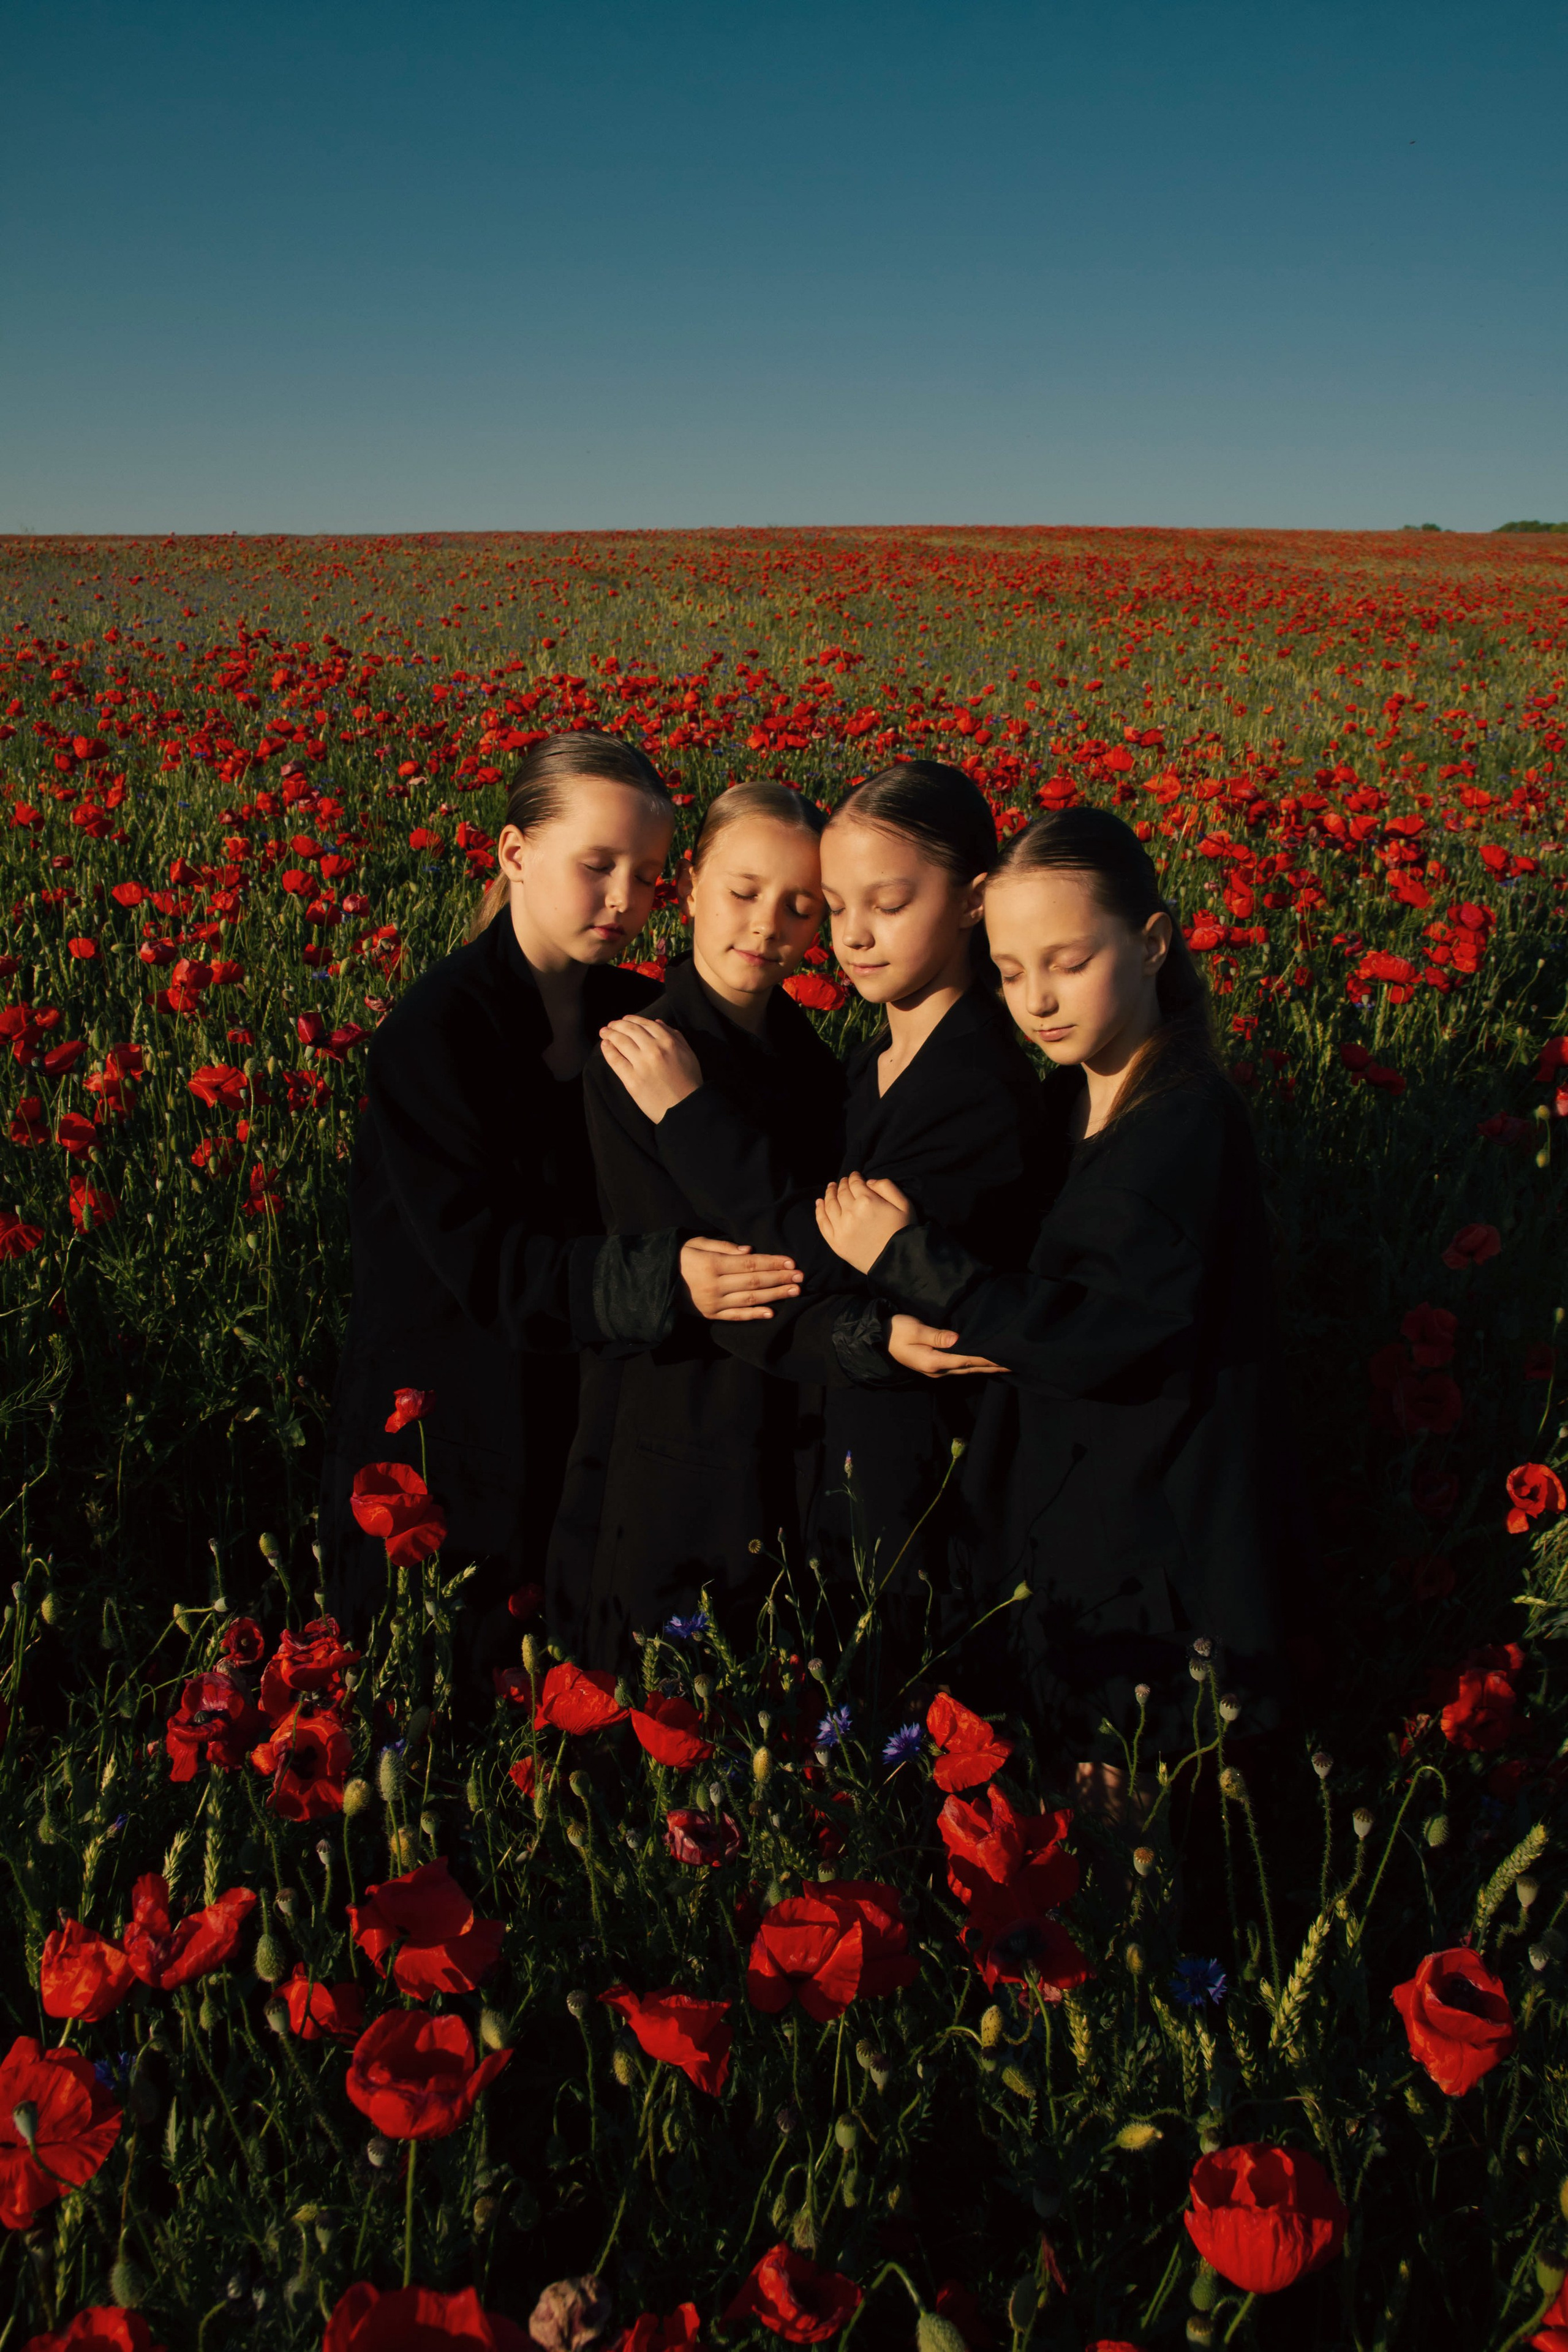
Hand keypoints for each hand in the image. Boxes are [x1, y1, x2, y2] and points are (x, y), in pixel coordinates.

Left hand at [600, 1017, 703, 1123]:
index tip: (625, 1019)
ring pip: (621, 1042)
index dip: (633, 1019)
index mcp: (669, 1042)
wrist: (684, 1108)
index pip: (646, 1024)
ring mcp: (642, 1065)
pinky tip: (605, 1045)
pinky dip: (608, 1050)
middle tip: (611, 1024)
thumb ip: (676, 1036)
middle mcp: (654, 1050)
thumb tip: (658, 1021)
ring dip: (610, 1034)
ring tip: (604, 1032)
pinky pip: (616, 1060)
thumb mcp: (688, 1054)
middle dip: (618, 1024)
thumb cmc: (689, 1082)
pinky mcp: (632, 1080)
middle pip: (630, 1030)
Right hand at [679, 1237, 800, 1321]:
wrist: (655, 1281)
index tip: (791, 1262)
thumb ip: (722, 1246)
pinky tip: (772, 1312)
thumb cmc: (678, 1257)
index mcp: (712, 1265)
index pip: (750, 1264)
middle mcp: (715, 1285)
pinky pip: (736, 1316)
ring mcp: (713, 1303)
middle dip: (779, 1278)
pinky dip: (754, 1315)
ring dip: (774, 1295)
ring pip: (750, 1300)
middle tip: (800, 1277)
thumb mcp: (696, 1243)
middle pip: (754, 1282)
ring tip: (794, 1291)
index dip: (772, 1263)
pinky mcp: (711, 1315)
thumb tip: (749, 1251)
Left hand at [814, 1171, 915, 1274]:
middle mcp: (850, 1213)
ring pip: (829, 1204)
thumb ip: (887, 1187)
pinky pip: (822, 1222)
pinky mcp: (835, 1242)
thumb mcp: (904, 1204)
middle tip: (842, 1181)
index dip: (854, 1177)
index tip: (854, 1175)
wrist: (897, 1262)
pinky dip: (819, 1210)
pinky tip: (819, 1203)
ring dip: (829, 1193)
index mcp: (867, 1201)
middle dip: (842, 1184)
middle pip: (841, 1192)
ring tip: (830, 1188)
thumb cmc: (903, 1231)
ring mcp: (840, 1228)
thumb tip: (868, 1182)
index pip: (855, 1183)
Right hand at [886, 1313, 1005, 1378]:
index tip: (1005, 1356)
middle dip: (992, 1365)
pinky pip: (961, 1367)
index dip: (987, 1358)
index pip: (967, 1359)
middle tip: (1014, 1362)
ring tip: (1005, 1364)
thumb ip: (936, 1335)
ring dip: (986, 1367)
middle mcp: (938, 1370)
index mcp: (933, 1361)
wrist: (880, 1338)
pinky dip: (976, 1365)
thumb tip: (957, 1339)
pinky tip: (985, 1363)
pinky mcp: (936, 1366)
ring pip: (967, 1369)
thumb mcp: (914, 1329)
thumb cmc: (896, 1330)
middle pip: (970, 1367)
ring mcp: (937, 1370)